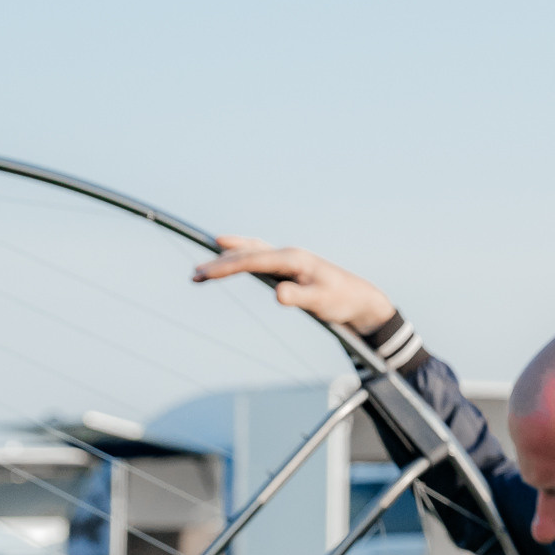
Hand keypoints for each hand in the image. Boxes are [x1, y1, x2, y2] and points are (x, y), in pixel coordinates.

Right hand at [191, 236, 395, 332]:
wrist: (360, 299)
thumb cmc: (342, 300)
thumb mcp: (322, 302)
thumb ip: (300, 298)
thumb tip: (278, 294)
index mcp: (294, 259)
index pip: (254, 260)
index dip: (227, 266)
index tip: (205, 273)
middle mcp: (288, 254)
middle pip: (247, 254)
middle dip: (219, 263)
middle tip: (194, 275)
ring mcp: (287, 259)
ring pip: (250, 252)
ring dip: (226, 257)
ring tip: (201, 269)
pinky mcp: (287, 267)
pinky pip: (257, 256)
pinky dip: (239, 255)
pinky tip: (227, 254)